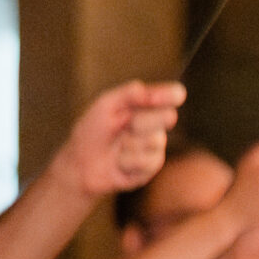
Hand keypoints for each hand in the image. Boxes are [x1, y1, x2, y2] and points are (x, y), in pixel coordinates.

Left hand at [57, 80, 187, 197]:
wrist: (81, 164)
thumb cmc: (92, 130)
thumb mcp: (106, 105)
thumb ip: (128, 94)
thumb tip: (149, 90)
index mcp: (147, 105)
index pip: (172, 96)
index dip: (172, 95)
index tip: (177, 95)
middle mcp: (156, 124)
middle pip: (168, 117)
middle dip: (142, 121)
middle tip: (126, 126)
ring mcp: (155, 147)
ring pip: (155, 141)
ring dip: (130, 143)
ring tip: (117, 147)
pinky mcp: (151, 168)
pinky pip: (147, 161)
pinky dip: (127, 161)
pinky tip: (119, 162)